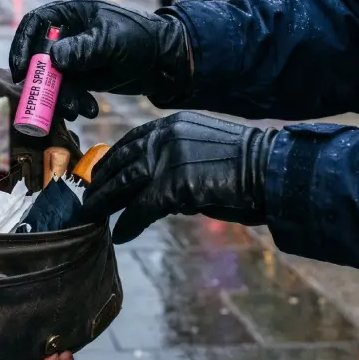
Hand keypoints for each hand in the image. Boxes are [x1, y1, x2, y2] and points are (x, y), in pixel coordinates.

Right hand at [9, 0, 191, 120]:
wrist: (166, 61)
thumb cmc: (142, 38)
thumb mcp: (112, 41)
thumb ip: (83, 49)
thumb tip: (54, 58)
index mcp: (71, 12)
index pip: (35, 23)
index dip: (22, 46)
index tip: (20, 73)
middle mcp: (68, 32)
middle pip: (40, 56)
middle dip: (43, 82)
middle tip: (46, 103)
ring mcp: (75, 55)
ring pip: (53, 78)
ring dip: (61, 97)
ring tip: (77, 110)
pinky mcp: (83, 75)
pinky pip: (68, 90)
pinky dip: (74, 102)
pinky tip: (88, 109)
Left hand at [82, 112, 277, 242]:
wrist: (270, 169)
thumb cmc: (247, 163)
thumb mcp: (204, 148)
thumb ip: (177, 159)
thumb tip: (157, 187)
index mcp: (172, 124)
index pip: (132, 140)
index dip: (113, 159)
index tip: (99, 172)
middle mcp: (164, 137)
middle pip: (122, 160)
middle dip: (102, 180)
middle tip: (88, 197)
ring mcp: (167, 160)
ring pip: (124, 183)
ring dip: (105, 201)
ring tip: (92, 215)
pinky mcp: (173, 186)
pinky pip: (141, 208)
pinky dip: (129, 223)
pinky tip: (121, 235)